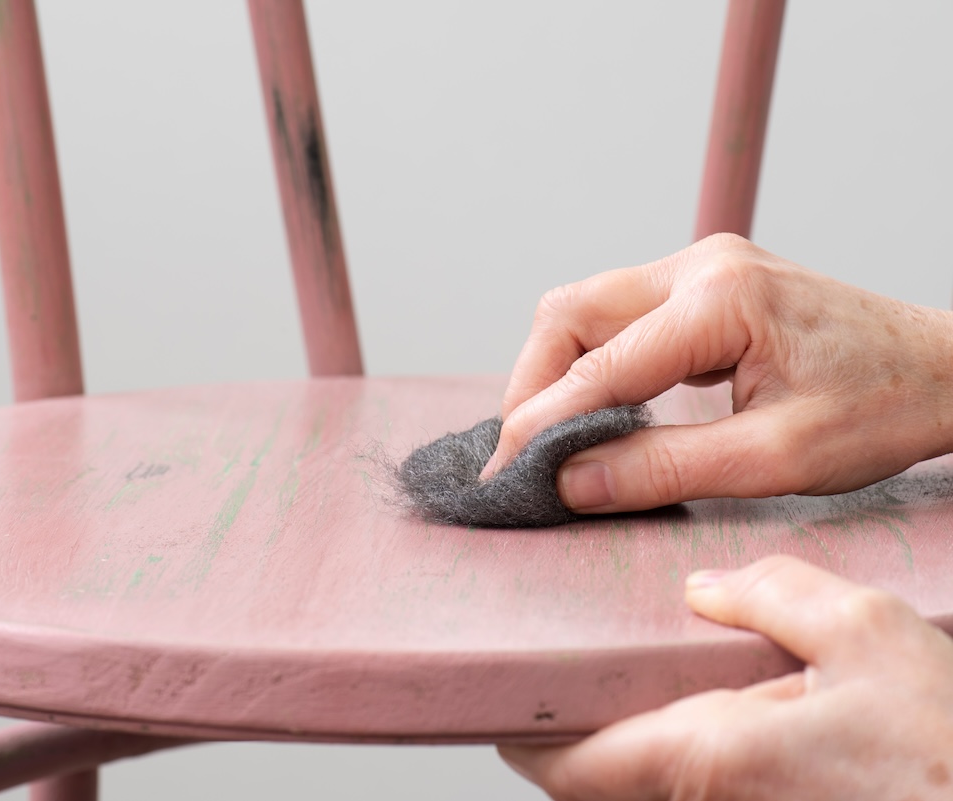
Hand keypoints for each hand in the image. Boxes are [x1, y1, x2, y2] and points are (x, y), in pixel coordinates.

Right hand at [481, 234, 952, 512]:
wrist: (946, 370)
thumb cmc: (882, 408)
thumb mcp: (774, 457)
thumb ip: (663, 468)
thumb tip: (571, 483)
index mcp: (720, 300)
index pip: (598, 366)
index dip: (541, 424)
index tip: (505, 475)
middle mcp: (699, 266)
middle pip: (570, 313)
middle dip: (531, 385)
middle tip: (520, 455)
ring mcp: (700, 268)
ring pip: (586, 309)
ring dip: (556, 372)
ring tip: (550, 438)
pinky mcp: (703, 284)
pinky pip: (619, 317)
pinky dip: (591, 364)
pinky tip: (595, 410)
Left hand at [498, 556, 952, 799]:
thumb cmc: (942, 746)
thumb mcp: (866, 635)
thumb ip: (774, 597)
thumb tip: (706, 590)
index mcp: (709, 756)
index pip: (570, 762)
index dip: (522, 731)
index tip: (495, 694)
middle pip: (593, 780)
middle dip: (561, 730)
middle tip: (548, 669)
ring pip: (636, 788)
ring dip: (610, 740)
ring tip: (607, 675)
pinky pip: (683, 788)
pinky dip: (659, 748)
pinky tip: (683, 701)